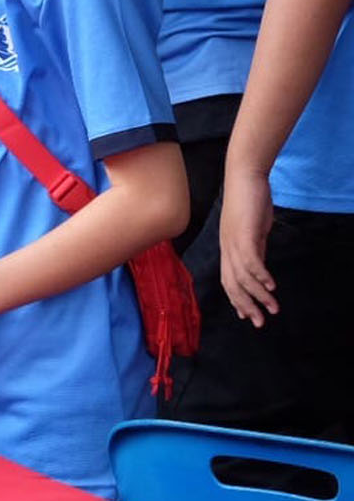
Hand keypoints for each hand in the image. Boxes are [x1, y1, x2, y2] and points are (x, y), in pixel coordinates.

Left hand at [220, 169, 277, 326]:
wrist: (244, 177)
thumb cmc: (249, 202)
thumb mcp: (253, 230)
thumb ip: (255, 248)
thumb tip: (260, 266)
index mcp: (228, 249)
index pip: (229, 280)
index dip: (237, 299)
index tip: (247, 315)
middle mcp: (227, 248)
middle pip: (232, 285)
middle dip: (245, 306)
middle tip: (259, 322)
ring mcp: (234, 242)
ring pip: (242, 277)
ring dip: (258, 295)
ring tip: (272, 308)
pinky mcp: (244, 234)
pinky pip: (251, 261)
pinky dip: (261, 276)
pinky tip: (272, 287)